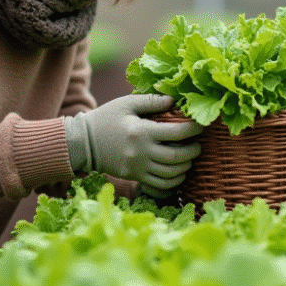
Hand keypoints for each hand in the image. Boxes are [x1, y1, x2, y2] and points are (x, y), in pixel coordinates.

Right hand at [64, 94, 202, 196]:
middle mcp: (142, 152)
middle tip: (198, 144)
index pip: (177, 133)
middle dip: (193, 151)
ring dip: (185, 166)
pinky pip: (160, 185)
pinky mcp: (135, 177)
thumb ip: (151, 101)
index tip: (201, 126)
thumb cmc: (106, 119)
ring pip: (171, 173)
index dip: (193, 130)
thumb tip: (174, 100)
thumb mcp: (126, 104)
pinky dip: (174, 181)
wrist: (84, 143)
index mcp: (142, 131)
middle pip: (177, 157)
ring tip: (189, 157)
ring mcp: (138, 167)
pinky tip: (178, 172)